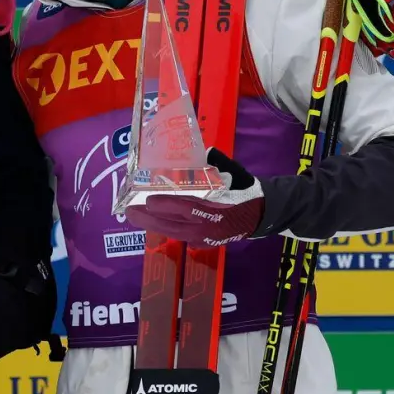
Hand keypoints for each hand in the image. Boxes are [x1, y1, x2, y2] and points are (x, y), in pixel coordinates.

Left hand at [126, 148, 266, 246]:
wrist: (264, 214)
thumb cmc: (247, 190)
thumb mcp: (235, 172)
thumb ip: (217, 162)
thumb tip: (202, 151)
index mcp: (216, 209)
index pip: (185, 208)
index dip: (165, 205)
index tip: (148, 199)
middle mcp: (208, 227)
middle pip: (173, 225)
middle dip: (149, 219)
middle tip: (129, 212)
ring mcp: (207, 237)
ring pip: (175, 233)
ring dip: (154, 225)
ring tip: (135, 217)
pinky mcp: (206, 242)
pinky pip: (182, 236)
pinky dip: (167, 229)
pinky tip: (154, 222)